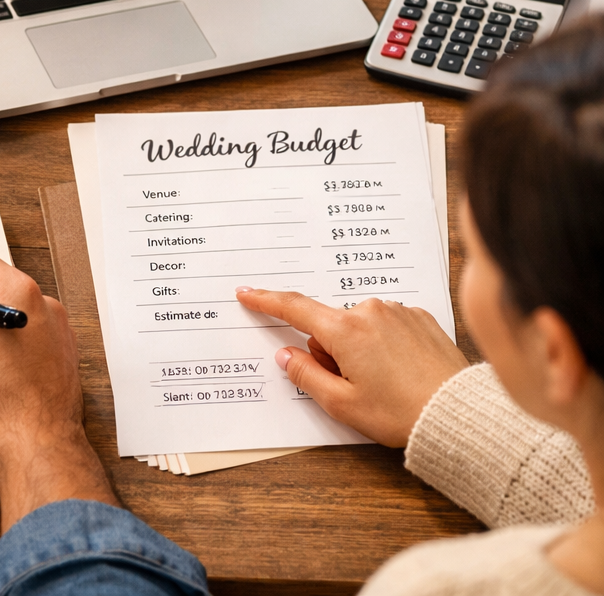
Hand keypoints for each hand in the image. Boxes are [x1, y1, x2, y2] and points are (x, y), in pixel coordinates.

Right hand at [236, 289, 469, 445]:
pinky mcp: (420, 317)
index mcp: (344, 329)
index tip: (247, 292)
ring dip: (358, 347)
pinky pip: (387, 325)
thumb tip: (286, 355)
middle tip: (350, 385)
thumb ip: (306, 375)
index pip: (294, 308)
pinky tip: (401, 370)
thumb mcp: (342, 404)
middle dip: (329, 350)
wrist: (460, 414)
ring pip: (359, 325)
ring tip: (384, 383)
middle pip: (330, 324)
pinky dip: (384, 343)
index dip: (266, 301)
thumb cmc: (401, 413)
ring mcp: (397, 311)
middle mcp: (369, 310)